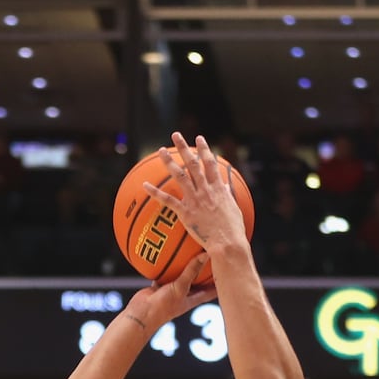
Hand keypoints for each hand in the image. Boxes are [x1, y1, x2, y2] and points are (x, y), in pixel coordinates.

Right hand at [125, 254, 216, 330]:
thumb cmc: (163, 307)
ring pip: (182, 275)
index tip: (231, 271)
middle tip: (214, 255)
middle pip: (199, 281)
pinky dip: (166, 265)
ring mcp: (171, 290)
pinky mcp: (159, 286)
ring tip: (194, 250)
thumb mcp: (180, 287)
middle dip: (206, 270)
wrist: (141, 314)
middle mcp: (184, 294)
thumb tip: (206, 254)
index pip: (212, 290)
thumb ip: (191, 271)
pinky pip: (165, 273)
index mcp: (193, 299)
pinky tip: (168, 253)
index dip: (222, 282)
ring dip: (186, 265)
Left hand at [142, 132, 247, 251]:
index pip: (211, 163)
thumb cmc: (233, 228)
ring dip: (169, 161)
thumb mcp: (234, 207)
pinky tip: (144, 185)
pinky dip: (155, 192)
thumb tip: (224, 184)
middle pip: (193, 164)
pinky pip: (167, 200)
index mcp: (218, 188)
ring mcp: (195, 200)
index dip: (204, 149)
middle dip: (184, 148)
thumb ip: (227, 194)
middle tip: (176, 135)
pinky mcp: (185, 212)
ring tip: (161, 150)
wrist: (227, 242)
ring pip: (180, 176)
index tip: (199, 138)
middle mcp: (206, 190)